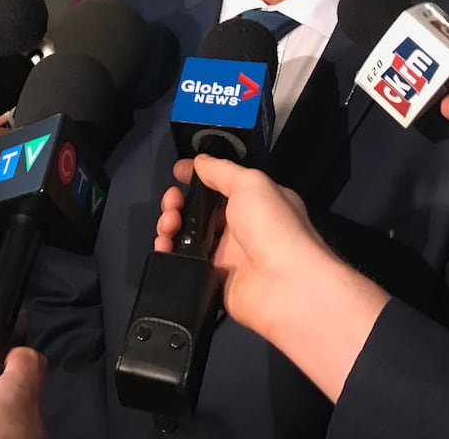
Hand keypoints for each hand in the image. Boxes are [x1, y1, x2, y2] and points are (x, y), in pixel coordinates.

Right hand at [155, 156, 326, 339]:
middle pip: (199, 212)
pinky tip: (164, 246)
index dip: (196, 178)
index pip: (220, 186)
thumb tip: (199, 161)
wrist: (285, 286)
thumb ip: (221, 170)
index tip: (177, 173)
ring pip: (188, 237)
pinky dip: (169, 254)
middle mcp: (241, 229)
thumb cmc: (273, 227)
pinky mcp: (214, 282)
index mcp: (255, 203)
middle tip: (171, 204)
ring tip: (168, 225)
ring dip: (170, 225)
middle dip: (178, 203)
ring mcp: (227, 258)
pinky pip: (185, 264)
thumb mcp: (250, 183)